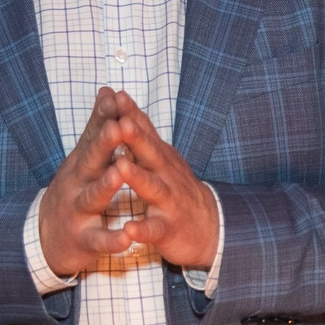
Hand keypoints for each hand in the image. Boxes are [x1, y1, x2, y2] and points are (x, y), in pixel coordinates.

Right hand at [39, 89, 135, 279]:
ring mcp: (78, 211)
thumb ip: (97, 127)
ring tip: (118, 173)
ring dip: (105, 186)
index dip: (104, 116)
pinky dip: (112, 240)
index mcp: (82, 162)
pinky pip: (99, 240)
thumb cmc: (74, 191)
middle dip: (104, 144)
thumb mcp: (83, 158)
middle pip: (91, 161)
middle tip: (117, 127)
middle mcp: (77, 183)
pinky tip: (127, 238)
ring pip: (93, 198)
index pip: (93, 134)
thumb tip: (108, 91)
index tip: (115, 97)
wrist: (45, 239)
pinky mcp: (84, 240)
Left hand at [102, 90, 220, 270]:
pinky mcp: (168, 228)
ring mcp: (169, 201)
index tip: (114, 94)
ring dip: (137, 177)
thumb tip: (124, 107)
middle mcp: (166, 175)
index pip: (145, 131)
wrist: (210, 226)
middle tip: (119, 121)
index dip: (131, 113)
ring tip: (120, 167)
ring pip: (152, 187)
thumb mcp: (163, 160)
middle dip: (135, 137)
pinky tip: (129, 230)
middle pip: (150, 153)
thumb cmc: (176, 189)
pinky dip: (142, 230)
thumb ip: (144, 136)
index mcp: (160, 158)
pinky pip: (154, 229)